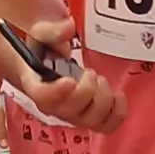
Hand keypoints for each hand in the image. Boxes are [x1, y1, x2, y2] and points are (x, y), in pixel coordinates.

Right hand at [0, 20, 124, 133]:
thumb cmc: (43, 54)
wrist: (47, 70)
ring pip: (91, 119)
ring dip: (103, 99)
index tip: (69, 80)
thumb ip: (52, 31)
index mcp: (36, 86)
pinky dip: (117, 113)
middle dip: (86, 89)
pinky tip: (117, 97)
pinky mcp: (89, 119)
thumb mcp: (41, 35)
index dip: (56, 92)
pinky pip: (107, 126)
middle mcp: (54, 106)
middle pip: (71, 110)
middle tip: (89, 73)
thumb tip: (68, 27)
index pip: (43, 97)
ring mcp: (72, 116)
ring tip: (100, 81)